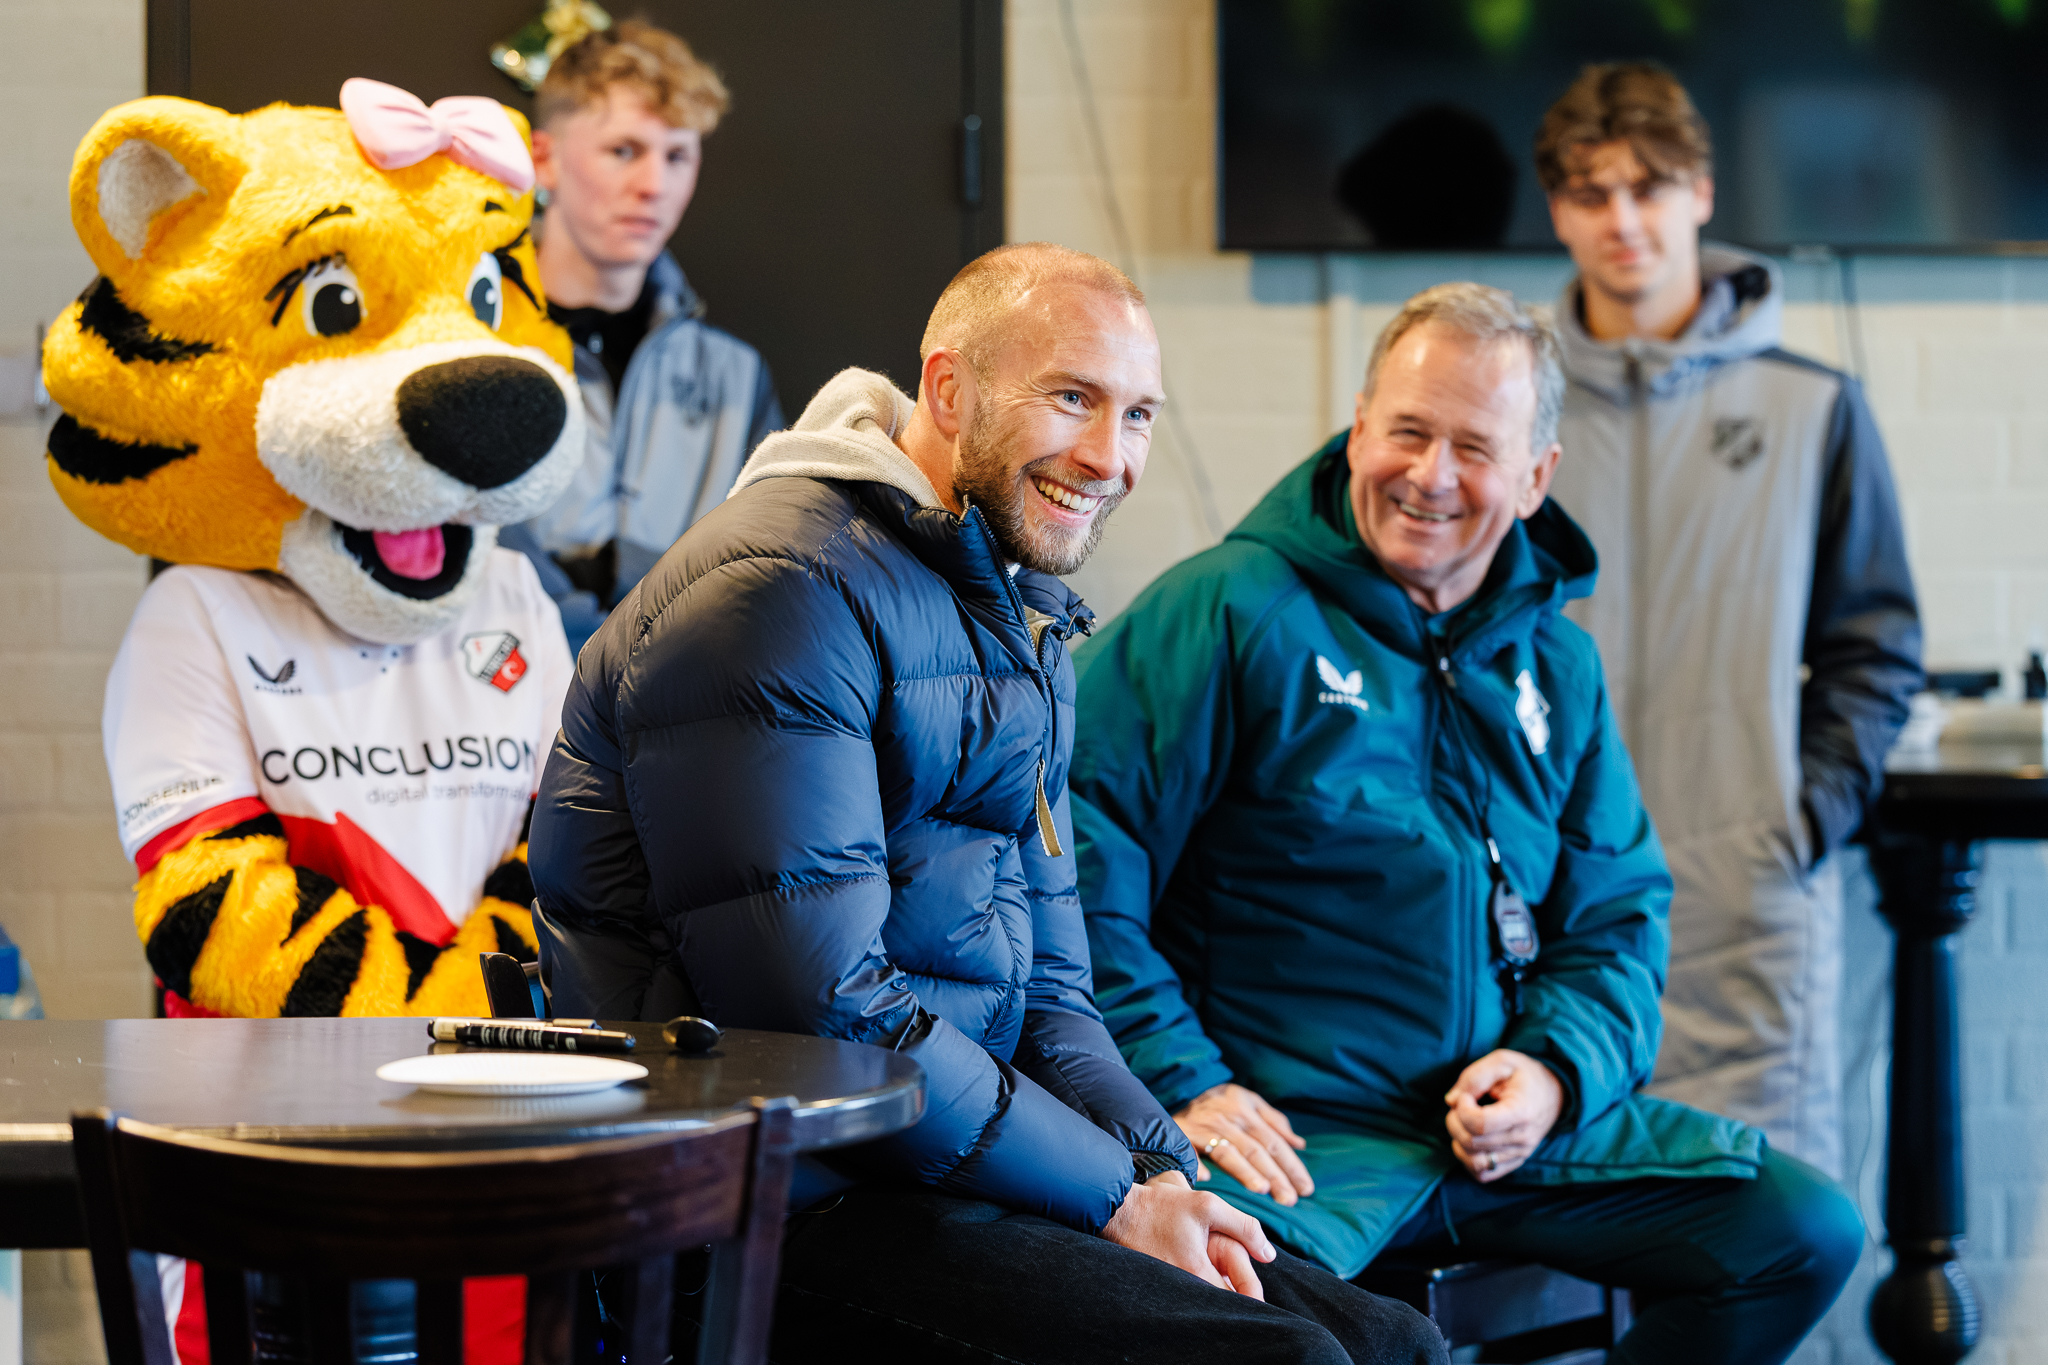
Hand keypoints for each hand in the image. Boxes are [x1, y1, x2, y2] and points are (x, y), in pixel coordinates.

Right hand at [1101, 1170, 1274, 1297]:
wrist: (1120, 1212)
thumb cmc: (1164, 1207)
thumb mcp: (1209, 1205)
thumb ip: (1245, 1228)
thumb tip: (1270, 1254)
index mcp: (1197, 1271)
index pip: (1235, 1302)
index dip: (1252, 1301)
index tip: (1258, 1298)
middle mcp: (1183, 1288)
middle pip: (1221, 1308)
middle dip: (1236, 1302)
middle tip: (1244, 1292)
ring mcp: (1170, 1290)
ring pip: (1206, 1304)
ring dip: (1218, 1296)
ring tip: (1225, 1283)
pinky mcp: (1160, 1289)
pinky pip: (1189, 1297)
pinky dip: (1201, 1292)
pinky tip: (1204, 1278)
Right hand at [1173, 1082, 1313, 1204]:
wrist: (1179, 1092)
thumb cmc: (1221, 1102)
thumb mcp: (1249, 1101)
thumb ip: (1274, 1121)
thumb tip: (1299, 1144)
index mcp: (1246, 1110)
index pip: (1273, 1141)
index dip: (1291, 1165)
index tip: (1306, 1189)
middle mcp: (1227, 1118)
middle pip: (1255, 1150)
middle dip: (1274, 1176)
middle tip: (1289, 1200)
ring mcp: (1204, 1127)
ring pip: (1228, 1152)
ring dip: (1244, 1171)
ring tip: (1261, 1189)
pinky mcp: (1182, 1134)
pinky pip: (1190, 1150)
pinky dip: (1197, 1163)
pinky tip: (1206, 1178)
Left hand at [1443, 1049, 1562, 1182]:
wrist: (1553, 1093)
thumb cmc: (1523, 1075)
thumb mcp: (1501, 1060)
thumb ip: (1474, 1077)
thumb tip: (1451, 1101)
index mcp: (1521, 1112)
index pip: (1480, 1125)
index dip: (1462, 1109)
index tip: (1466, 1096)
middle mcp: (1523, 1139)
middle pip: (1472, 1143)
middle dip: (1455, 1121)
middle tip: (1461, 1105)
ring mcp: (1519, 1154)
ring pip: (1475, 1163)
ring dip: (1458, 1142)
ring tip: (1464, 1123)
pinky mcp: (1514, 1162)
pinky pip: (1483, 1174)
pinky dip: (1467, 1160)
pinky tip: (1468, 1138)